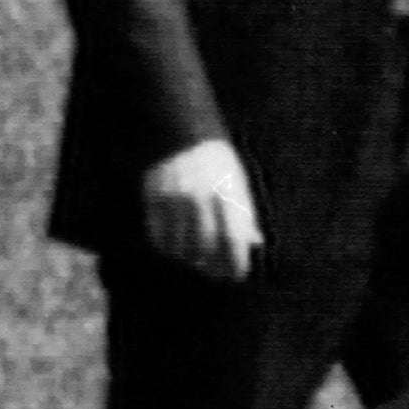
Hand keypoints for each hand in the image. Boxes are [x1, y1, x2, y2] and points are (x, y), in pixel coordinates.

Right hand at [139, 141, 261, 282]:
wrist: (182, 134)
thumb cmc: (217, 164)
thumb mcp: (238, 184)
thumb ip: (245, 214)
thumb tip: (255, 243)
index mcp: (228, 194)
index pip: (233, 241)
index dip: (235, 264)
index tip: (236, 274)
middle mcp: (200, 198)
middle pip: (205, 248)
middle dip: (210, 266)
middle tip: (212, 270)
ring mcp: (174, 198)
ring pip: (179, 246)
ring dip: (187, 259)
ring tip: (193, 258)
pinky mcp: (153, 197)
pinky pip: (157, 236)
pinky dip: (166, 248)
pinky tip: (174, 247)